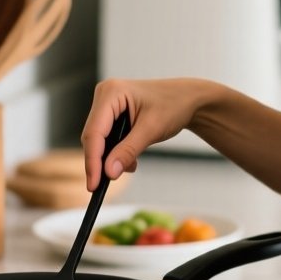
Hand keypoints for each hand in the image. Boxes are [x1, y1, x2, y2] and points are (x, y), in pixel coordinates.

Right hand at [80, 78, 214, 189]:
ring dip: (111, 158)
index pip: (94, 132)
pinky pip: (108, 138)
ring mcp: (108, 105)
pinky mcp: (112, 115)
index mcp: (111, 92)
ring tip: (131, 166)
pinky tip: (132, 160)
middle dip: (100, 162)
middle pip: (93, 136)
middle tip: (102, 186)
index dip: (92, 160)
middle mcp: (105, 96)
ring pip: (99, 140)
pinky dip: (117, 152)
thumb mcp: (152, 130)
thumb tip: (109, 172)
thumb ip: (128, 151)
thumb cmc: (174, 105)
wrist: (188, 98)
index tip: (94, 184)